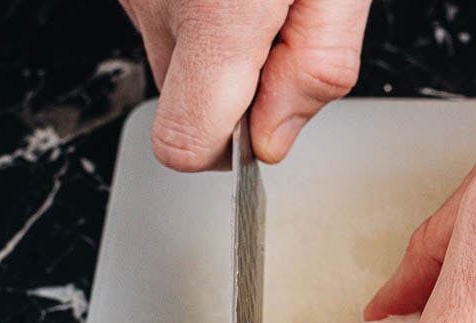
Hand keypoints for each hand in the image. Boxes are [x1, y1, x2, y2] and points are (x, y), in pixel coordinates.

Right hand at [119, 0, 370, 168]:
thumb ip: (315, 69)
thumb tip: (273, 141)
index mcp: (219, 15)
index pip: (187, 143)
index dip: (229, 154)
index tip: (264, 127)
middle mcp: (160, 2)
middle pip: (183, 108)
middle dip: (237, 96)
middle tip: (285, 36)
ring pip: (175, 63)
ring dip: (220, 53)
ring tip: (266, 2)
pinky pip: (168, 22)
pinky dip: (203, 18)